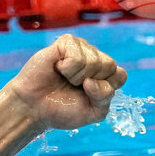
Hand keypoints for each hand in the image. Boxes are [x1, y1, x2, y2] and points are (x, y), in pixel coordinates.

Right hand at [7, 34, 126, 130]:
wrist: (34, 108)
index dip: (105, 88)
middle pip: (109, 65)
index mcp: (105, 76)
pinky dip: (67, 67)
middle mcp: (95, 59)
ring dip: (76, 76)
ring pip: (94, 60)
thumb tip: (92, 80)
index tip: (89, 95)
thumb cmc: (62, 109)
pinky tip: (57, 68)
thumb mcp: (92, 112)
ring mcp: (81, 48)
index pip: (120, 75)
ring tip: (64, 78)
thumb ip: (104, 98)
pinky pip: (77, 54)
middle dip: (91, 82)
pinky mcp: (66, 42)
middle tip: (74, 86)